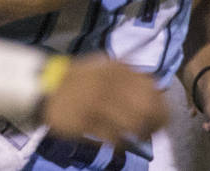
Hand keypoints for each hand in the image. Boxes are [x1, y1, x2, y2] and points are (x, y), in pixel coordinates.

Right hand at [41, 54, 166, 146]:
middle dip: (154, 124)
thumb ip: (130, 76)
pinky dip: (119, 143)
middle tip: (150, 132)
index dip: (161, 107)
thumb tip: (157, 92)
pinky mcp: (85, 120)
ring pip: (132, 124)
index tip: (160, 118)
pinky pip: (112, 137)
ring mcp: (97, 101)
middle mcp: (111, 83)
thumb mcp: (107, 68)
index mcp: (119, 68)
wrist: (47, 87)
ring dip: (137, 135)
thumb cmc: (82, 79)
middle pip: (146, 108)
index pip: (153, 89)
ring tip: (134, 138)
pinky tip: (117, 142)